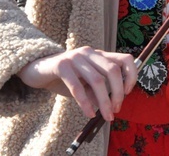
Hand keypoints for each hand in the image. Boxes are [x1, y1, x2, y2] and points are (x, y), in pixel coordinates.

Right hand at [17, 47, 137, 120]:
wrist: (36, 70)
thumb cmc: (65, 78)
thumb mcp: (85, 83)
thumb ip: (97, 90)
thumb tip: (111, 106)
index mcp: (99, 54)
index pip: (125, 59)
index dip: (131, 75)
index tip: (127, 92)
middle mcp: (90, 52)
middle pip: (113, 70)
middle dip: (117, 93)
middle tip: (116, 110)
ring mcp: (75, 57)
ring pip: (97, 80)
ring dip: (104, 101)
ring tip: (106, 116)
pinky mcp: (61, 65)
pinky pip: (77, 87)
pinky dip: (85, 102)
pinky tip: (89, 113)